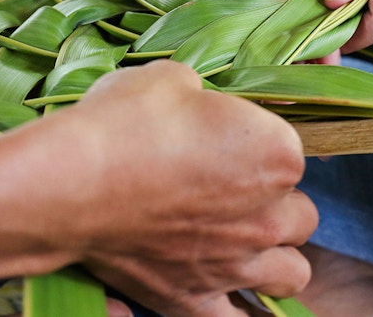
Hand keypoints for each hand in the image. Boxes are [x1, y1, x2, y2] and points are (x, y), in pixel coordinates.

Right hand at [66, 61, 316, 315]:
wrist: (72, 179)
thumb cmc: (127, 120)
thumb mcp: (172, 79)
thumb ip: (203, 96)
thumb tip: (197, 103)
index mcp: (275, 153)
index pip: (290, 150)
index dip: (257, 142)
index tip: (224, 138)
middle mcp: (268, 214)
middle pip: (299, 214)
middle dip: (274, 199)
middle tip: (232, 185)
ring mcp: (236, 263)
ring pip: (293, 271)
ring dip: (274, 253)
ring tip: (239, 237)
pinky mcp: (194, 299)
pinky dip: (235, 306)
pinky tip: (219, 286)